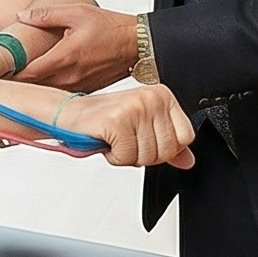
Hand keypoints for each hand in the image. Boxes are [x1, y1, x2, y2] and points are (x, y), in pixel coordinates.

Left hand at [16, 5, 138, 91]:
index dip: (9, 73)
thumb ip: (45, 15)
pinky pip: (62, 95)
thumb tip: (22, 16)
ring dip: (34, 88)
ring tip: (19, 80)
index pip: (27, 74)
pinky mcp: (85, 91)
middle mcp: (70, 77)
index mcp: (64, 57)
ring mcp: (78, 87)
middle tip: (2, 76)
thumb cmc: (111, 27)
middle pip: (33, 88)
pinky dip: (50, 91)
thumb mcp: (76, 12)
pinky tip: (43, 82)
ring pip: (47, 94)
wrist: (137, 44)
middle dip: (18, 83)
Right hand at [56, 84, 195, 169]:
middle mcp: (152, 98)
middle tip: (126, 141)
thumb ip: (167, 143)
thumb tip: (188, 161)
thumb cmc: (104, 120)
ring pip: (147, 156)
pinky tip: (107, 141)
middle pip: (167, 150)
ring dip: (127, 156)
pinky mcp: (118, 120)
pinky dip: (114, 157)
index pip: (185, 137)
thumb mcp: (142, 129)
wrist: (69, 114)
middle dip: (144, 156)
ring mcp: (135, 107)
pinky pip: (127, 157)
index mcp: (162, 96)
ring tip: (115, 139)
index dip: (165, 149)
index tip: (145, 141)